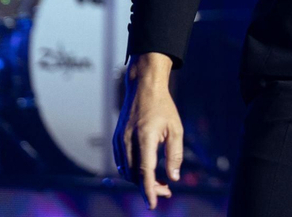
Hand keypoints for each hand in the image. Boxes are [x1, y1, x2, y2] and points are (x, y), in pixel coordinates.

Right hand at [114, 53, 182, 209]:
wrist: (143, 87)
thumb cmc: (163, 107)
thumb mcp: (175, 129)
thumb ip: (175, 154)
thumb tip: (174, 178)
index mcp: (145, 137)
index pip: (145, 171)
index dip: (149, 190)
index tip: (152, 204)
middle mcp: (128, 141)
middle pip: (134, 175)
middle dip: (148, 188)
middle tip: (166, 192)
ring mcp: (119, 140)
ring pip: (126, 171)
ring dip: (140, 181)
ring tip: (159, 184)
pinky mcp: (116, 139)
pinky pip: (121, 163)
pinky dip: (131, 172)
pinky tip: (144, 173)